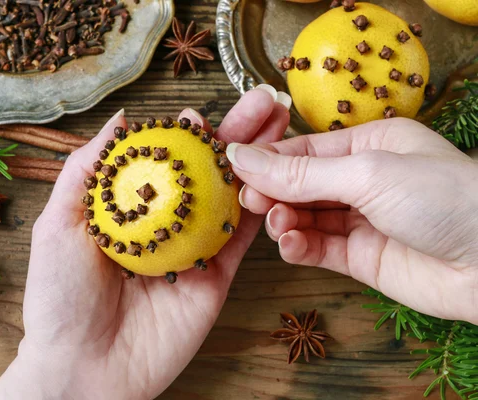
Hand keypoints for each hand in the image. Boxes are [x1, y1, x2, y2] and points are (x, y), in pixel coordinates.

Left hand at [0, 85, 291, 399]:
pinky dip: (260, 208)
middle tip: (261, 103)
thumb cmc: (60, 296)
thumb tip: (121, 120)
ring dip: (259, 163)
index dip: (185, 135)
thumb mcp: (59, 223)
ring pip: (231, 199)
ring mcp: (193, 251)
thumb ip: (86, 169)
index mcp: (130, 210)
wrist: (83, 368)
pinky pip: (240, 240)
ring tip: (281, 126)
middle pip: (205, 173)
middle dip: (235, 137)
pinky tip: (274, 175)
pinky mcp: (215, 279)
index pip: (165, 161)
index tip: (198, 115)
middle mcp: (166, 226)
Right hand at [226, 118, 477, 323]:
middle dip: (275, 192)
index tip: (234, 169)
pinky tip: (291, 244)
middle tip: (249, 201)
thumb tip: (244, 157)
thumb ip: (302, 172)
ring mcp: (362, 220)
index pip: (305, 149)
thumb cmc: (445, 198)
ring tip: (279, 224)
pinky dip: (299, 246)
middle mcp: (364, 180)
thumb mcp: (366, 173)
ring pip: (305, 217)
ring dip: (285, 220)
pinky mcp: (361, 257)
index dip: (269, 160)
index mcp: (370, 144)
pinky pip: (318, 248)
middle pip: (301, 184)